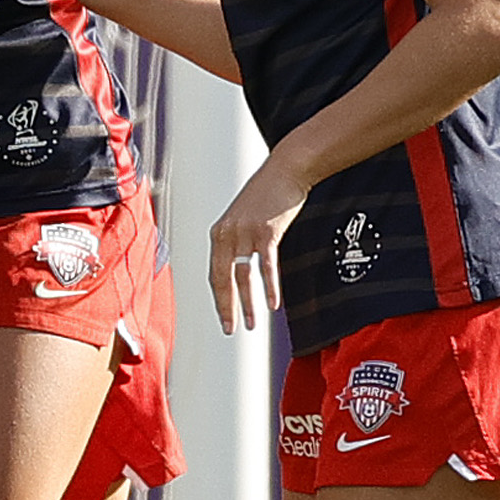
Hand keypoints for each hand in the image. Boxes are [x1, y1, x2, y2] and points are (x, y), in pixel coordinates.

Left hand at [205, 159, 309, 335]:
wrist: (286, 170)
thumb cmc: (267, 194)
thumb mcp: (244, 218)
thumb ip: (238, 240)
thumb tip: (240, 265)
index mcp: (219, 233)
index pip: (214, 273)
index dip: (218, 298)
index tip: (224, 317)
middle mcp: (227, 234)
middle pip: (222, 279)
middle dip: (227, 307)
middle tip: (230, 329)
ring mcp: (245, 232)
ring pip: (243, 276)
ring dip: (248, 303)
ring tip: (253, 324)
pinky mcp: (266, 231)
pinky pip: (266, 265)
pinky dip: (270, 286)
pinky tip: (273, 303)